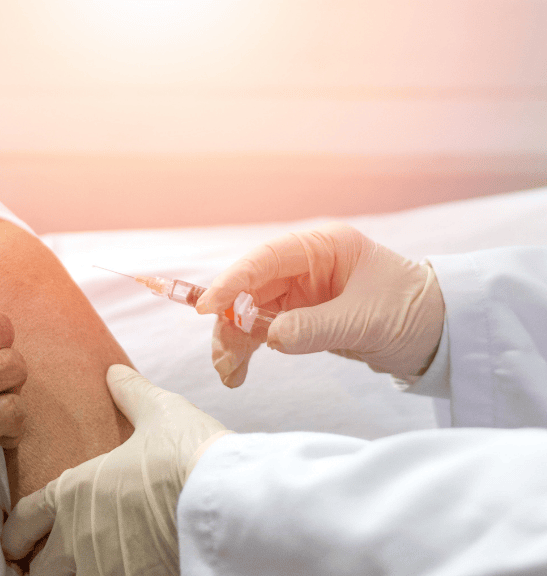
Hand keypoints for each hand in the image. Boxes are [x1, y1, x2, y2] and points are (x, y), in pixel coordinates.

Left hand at [1, 365, 230, 575]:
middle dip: (47, 565)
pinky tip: (133, 567)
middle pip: (44, 569)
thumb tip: (115, 372)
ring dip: (80, 574)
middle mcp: (81, 537)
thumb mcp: (158, 411)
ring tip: (96, 565)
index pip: (27, 518)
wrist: (224, 498)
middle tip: (57, 560)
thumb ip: (131, 393)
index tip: (15, 539)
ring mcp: (107, 568)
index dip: (16, 531)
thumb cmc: (185, 450)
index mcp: (76, 492)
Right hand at [195, 223, 444, 386]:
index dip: (232, 283)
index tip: (208, 309)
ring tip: (230, 375)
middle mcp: (305, 265)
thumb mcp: (365, 320)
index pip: (265, 259)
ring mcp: (301, 291)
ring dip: (234, 342)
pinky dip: (248, 350)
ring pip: (250, 313)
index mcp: (322, 247)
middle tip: (222, 359)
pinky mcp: (301, 316)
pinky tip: (239, 372)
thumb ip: (315, 327)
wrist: (440, 334)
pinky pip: (263, 331)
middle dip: (230, 323)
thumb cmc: (413, 312)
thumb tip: (269, 339)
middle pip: (250, 289)